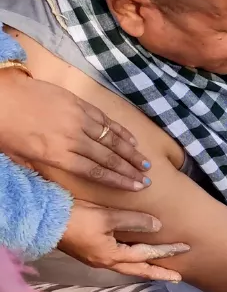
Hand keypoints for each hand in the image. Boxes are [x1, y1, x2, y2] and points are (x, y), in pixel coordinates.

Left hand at [0, 68, 151, 189]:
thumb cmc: (3, 128)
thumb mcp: (19, 157)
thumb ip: (42, 169)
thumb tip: (57, 181)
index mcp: (57, 155)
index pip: (95, 172)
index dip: (119, 181)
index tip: (136, 187)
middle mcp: (72, 139)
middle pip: (108, 158)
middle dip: (130, 170)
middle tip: (147, 178)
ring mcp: (77, 119)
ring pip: (111, 139)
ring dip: (131, 152)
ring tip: (145, 162)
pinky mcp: (78, 104)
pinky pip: (105, 120)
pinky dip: (121, 131)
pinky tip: (132, 140)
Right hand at [58, 201, 189, 280]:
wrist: (44, 222)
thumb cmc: (75, 218)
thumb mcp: (107, 217)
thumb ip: (134, 221)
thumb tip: (157, 226)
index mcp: (112, 255)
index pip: (147, 255)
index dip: (167, 252)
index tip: (186, 248)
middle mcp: (106, 262)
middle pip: (139, 270)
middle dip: (159, 273)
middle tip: (178, 277)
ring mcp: (97, 260)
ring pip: (128, 267)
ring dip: (145, 268)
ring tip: (160, 269)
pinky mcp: (90, 254)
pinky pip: (118, 261)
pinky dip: (131, 262)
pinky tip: (135, 258)